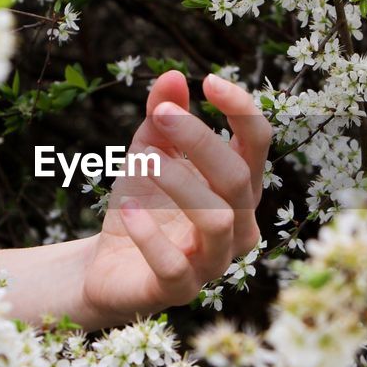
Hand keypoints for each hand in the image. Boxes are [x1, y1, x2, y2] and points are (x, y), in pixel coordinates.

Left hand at [79, 71, 271, 326]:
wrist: (108, 265)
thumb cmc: (142, 203)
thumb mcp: (147, 151)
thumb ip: (161, 115)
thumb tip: (173, 75)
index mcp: (239, 189)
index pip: (258, 145)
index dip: (242, 110)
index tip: (209, 81)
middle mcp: (238, 226)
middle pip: (238, 178)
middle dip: (201, 140)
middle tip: (160, 114)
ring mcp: (212, 262)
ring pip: (217, 220)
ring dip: (179, 182)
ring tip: (141, 159)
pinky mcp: (180, 290)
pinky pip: (175, 265)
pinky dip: (150, 235)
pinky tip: (127, 210)